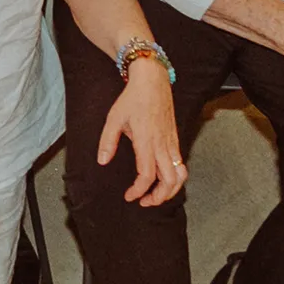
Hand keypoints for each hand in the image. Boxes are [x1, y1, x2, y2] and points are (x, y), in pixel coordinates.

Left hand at [100, 53, 186, 204]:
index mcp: (146, 141)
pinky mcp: (175, 139)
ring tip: (156, 195)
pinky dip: (175, 178)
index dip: (139, 190)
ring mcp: (172, 142)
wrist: (152, 80)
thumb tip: (102, 161)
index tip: (129, 196)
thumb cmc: (132, 98)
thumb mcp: (114, 118)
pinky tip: (162, 179)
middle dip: (159, 197)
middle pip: (170, 180)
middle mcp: (162, 144)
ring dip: (171, 190)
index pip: (147, 175)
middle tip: (145, 202)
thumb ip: (107, 141)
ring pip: (180, 174)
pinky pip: (180, 164)